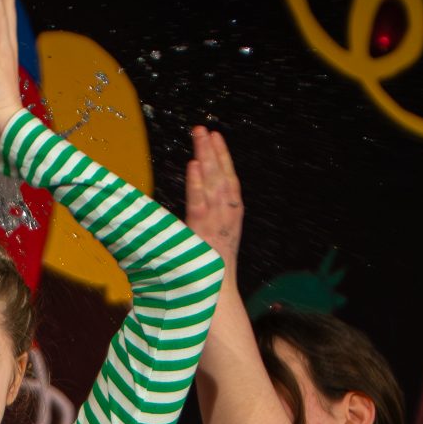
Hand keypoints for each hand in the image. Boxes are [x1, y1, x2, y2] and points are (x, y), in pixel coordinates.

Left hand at [186, 125, 242, 270]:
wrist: (216, 295)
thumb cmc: (210, 271)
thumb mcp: (213, 239)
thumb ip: (205, 220)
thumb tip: (189, 204)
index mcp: (232, 216)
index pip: (229, 180)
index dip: (223, 157)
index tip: (216, 137)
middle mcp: (227, 215)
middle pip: (221, 175)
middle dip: (212, 150)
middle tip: (203, 128)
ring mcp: (215, 221)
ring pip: (212, 183)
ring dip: (205, 157)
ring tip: (199, 136)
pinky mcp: (202, 230)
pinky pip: (198, 202)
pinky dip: (196, 183)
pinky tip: (193, 165)